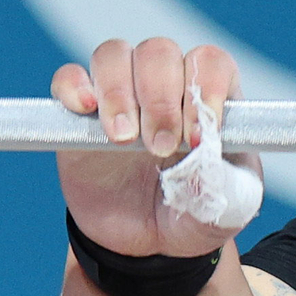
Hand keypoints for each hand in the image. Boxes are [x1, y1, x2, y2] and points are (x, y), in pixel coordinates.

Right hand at [54, 36, 249, 260]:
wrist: (146, 243)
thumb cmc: (195, 213)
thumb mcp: (227, 208)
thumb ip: (226, 182)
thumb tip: (205, 159)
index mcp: (209, 96)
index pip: (210, 63)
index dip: (206, 90)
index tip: (200, 138)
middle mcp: (165, 83)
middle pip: (159, 52)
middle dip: (161, 99)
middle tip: (161, 147)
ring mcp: (120, 94)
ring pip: (114, 55)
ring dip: (119, 92)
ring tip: (124, 139)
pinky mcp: (79, 114)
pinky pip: (69, 77)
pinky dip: (73, 86)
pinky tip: (85, 110)